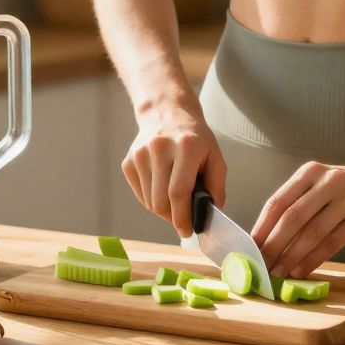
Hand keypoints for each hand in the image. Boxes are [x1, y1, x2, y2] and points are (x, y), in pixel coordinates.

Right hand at [122, 108, 225, 237]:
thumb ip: (216, 187)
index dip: (182, 217)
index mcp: (186, 147)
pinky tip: (162, 186)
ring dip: (163, 209)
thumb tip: (210, 215)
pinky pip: (140, 194)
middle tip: (184, 218)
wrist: (166, 112)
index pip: (178, 192)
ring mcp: (140, 154)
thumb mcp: (214, 157)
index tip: (188, 231)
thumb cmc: (195, 139)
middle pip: (160, 202)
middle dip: (173, 217)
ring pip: (149, 202)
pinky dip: (152, 199)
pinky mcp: (128, 161)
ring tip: (174, 198)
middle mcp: (159, 148)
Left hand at [251, 161, 344, 278]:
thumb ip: (297, 205)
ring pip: (312, 232)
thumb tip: (266, 239)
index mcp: (309, 173)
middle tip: (260, 265)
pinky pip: (332, 243)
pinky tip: (300, 270)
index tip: (248, 248)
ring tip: (278, 272)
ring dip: (291, 256)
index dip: (261, 227)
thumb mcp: (319, 185)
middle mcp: (327, 182)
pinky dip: (313, 259)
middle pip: (292, 217)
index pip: (278, 202)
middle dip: (272, 245)